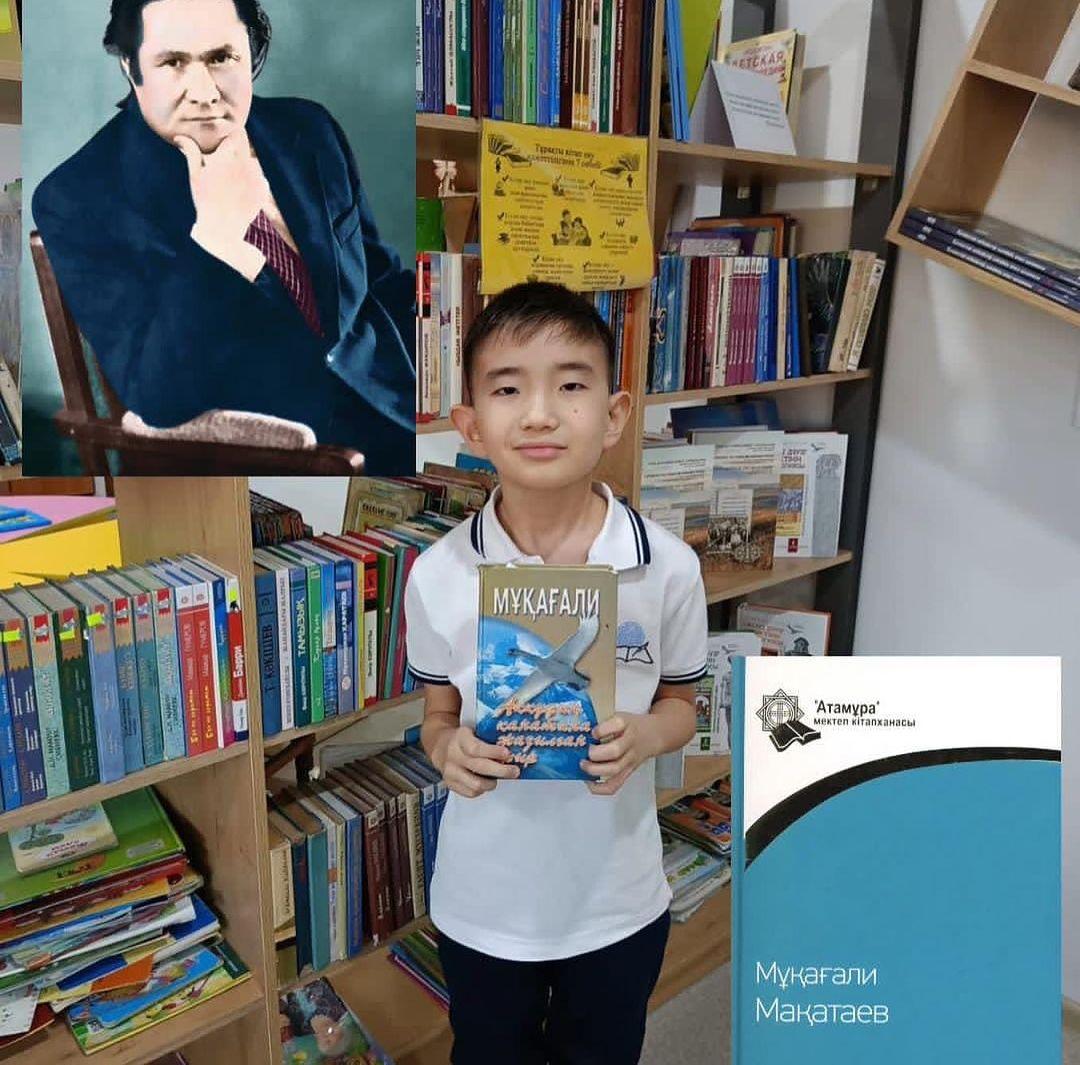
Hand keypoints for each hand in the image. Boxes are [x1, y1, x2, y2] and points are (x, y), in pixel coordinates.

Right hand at [175, 130, 268, 247]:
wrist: (223, 229)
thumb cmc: (205, 201)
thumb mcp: (195, 176)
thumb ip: (191, 152)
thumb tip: (179, 135)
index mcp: (226, 157)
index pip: (236, 133)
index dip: (231, 136)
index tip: (225, 140)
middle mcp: (243, 164)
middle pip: (245, 146)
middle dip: (237, 149)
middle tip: (228, 162)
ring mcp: (256, 176)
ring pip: (253, 162)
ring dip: (245, 166)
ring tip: (233, 181)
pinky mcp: (264, 189)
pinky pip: (261, 178)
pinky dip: (253, 181)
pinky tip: (241, 192)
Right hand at [431, 726, 519, 797]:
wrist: (440, 745)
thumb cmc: (464, 738)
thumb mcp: (474, 730)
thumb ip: (489, 736)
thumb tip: (516, 743)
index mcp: (460, 738)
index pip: (476, 748)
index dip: (493, 752)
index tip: (508, 754)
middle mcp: (453, 755)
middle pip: (479, 767)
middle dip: (501, 771)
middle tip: (515, 771)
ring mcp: (450, 772)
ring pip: (476, 784)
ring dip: (492, 783)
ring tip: (500, 777)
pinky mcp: (450, 784)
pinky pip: (471, 793)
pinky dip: (482, 789)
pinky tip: (487, 781)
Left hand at [581, 713, 660, 795]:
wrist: (655, 735)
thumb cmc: (632, 725)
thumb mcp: (620, 715)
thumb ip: (603, 722)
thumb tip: (581, 732)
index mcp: (627, 724)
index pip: (617, 724)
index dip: (601, 730)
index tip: (592, 732)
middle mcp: (630, 742)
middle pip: (615, 751)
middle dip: (596, 753)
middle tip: (585, 752)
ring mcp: (630, 759)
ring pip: (614, 770)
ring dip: (595, 770)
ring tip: (583, 765)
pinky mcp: (628, 772)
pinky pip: (615, 785)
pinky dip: (600, 788)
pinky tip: (589, 782)